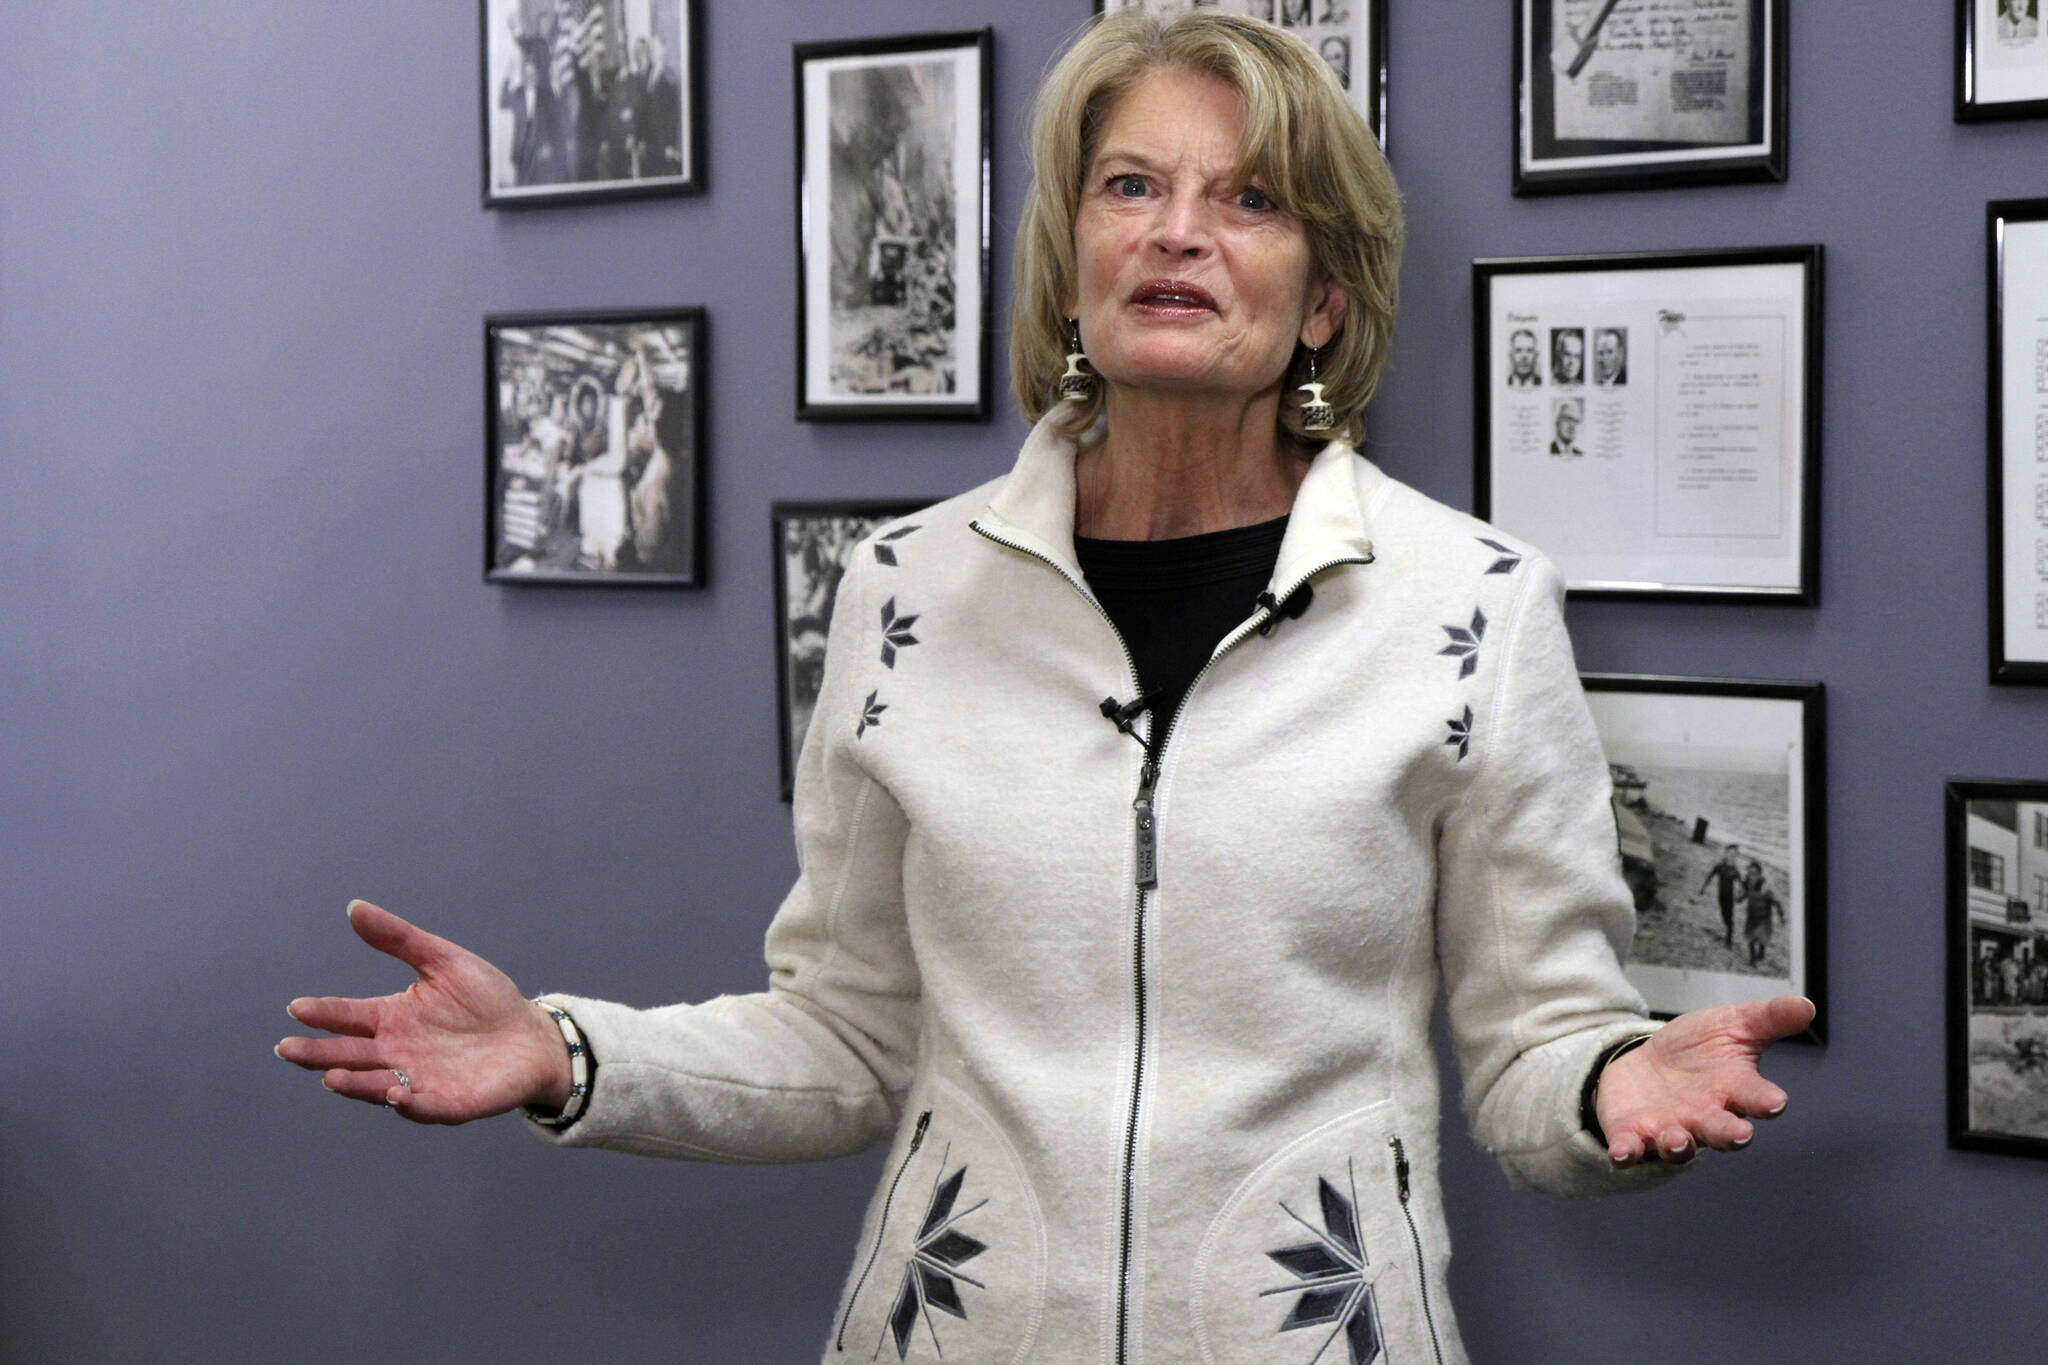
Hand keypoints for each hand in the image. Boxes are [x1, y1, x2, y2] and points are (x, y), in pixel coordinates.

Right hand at [276, 901, 570, 1124]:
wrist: (532, 1036)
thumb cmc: (487, 999)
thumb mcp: (444, 961)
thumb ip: (400, 939)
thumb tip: (355, 907)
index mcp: (392, 1018)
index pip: (348, 1016)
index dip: (323, 1012)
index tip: (297, 1007)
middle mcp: (397, 1053)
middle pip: (349, 1055)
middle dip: (318, 1054)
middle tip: (288, 1049)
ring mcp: (420, 1081)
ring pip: (377, 1085)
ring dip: (356, 1083)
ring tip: (332, 1077)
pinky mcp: (450, 1103)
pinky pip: (425, 1106)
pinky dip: (409, 1104)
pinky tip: (396, 1094)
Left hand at [1594, 994, 1813, 1167]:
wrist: (1648, 1062)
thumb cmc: (1700, 1049)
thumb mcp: (1733, 1024)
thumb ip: (1768, 1018)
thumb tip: (1806, 1004)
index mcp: (1734, 1089)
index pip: (1756, 1098)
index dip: (1766, 1101)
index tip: (1775, 1102)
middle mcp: (1706, 1116)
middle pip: (1722, 1131)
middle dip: (1730, 1134)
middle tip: (1739, 1134)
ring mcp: (1671, 1128)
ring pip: (1679, 1145)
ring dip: (1679, 1145)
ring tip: (1678, 1139)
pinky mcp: (1634, 1133)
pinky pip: (1632, 1149)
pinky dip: (1627, 1153)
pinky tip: (1622, 1153)